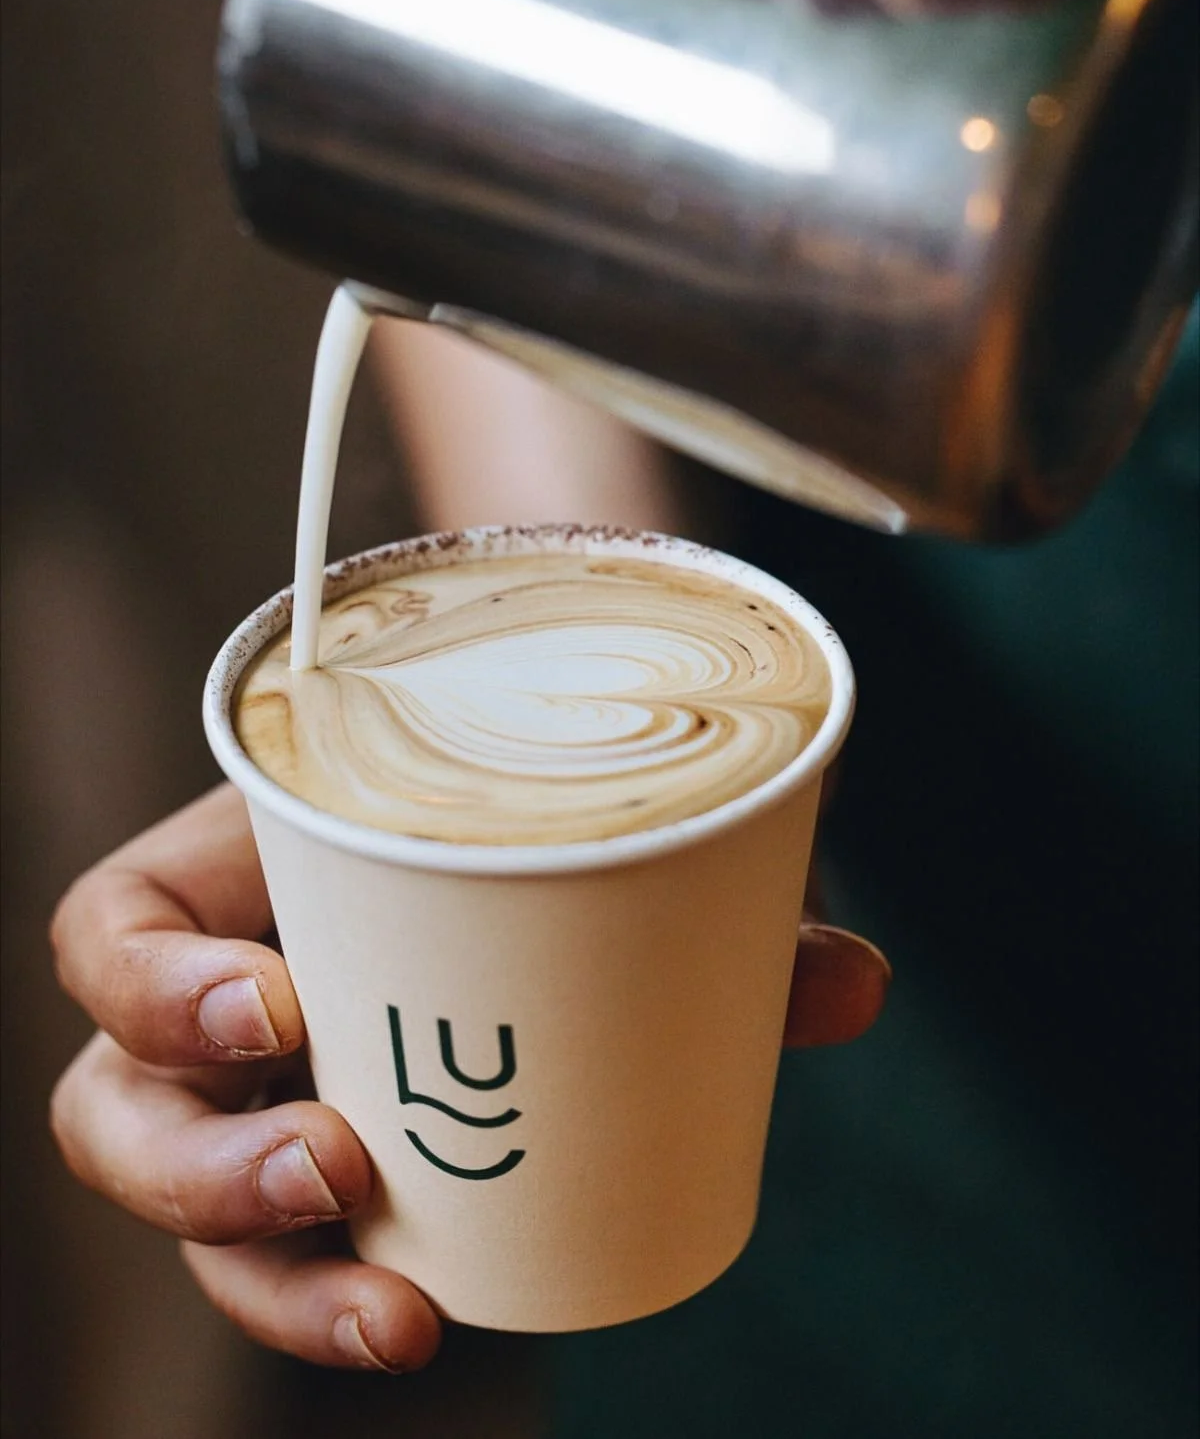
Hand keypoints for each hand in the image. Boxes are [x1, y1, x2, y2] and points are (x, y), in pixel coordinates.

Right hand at [50, 783, 886, 1366]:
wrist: (561, 785)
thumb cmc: (550, 789)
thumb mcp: (606, 815)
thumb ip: (713, 885)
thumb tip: (858, 989)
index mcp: (250, 871)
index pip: (111, 931)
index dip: (154, 987)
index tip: (287, 1005)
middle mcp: (234, 994)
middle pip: (116, 1112)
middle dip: (200, 1171)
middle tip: (343, 1164)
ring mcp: (273, 1091)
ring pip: (192, 1216)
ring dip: (272, 1280)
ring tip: (403, 1305)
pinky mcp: (339, 1163)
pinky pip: (296, 1249)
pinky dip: (347, 1293)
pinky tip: (440, 1308)